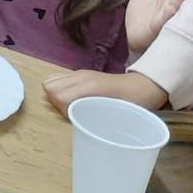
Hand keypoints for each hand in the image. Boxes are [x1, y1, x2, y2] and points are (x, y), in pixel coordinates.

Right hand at [43, 69, 167, 115]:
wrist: (143, 87)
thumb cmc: (132, 104)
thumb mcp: (114, 114)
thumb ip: (91, 115)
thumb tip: (71, 119)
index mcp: (89, 87)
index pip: (57, 96)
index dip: (61, 110)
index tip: (75, 118)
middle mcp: (81, 77)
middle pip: (49, 87)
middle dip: (55, 102)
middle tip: (71, 112)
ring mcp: (80, 73)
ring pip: (51, 81)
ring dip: (57, 95)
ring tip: (71, 106)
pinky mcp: (81, 73)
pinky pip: (59, 79)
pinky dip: (60, 89)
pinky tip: (73, 98)